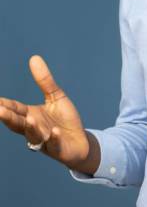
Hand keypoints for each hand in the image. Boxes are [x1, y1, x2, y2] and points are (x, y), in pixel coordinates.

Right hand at [0, 55, 90, 169]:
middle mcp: (35, 129)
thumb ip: (44, 81)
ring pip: (35, 136)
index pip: (15, 109)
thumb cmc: (64, 119)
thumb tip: (34, 57)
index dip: (4, 105)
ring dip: (32, 128)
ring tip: (30, 119)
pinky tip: (55, 132)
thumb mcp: (56, 96)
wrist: (80, 141)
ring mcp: (46, 140)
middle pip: (19, 124)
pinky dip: (54, 139)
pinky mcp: (59, 148)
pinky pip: (55, 144)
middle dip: (9, 118)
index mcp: (31, 116)